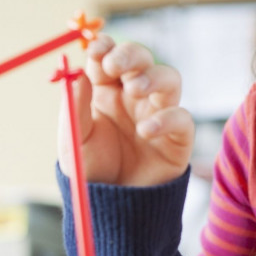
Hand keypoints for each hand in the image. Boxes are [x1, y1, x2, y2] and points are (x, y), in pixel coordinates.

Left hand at [58, 35, 192, 185]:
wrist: (112, 208)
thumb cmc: (91, 170)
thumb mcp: (74, 139)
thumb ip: (75, 106)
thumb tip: (78, 72)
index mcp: (107, 92)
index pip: (109, 57)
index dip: (106, 47)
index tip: (97, 48)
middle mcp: (135, 98)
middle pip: (142, 60)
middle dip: (130, 55)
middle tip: (116, 65)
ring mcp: (158, 113)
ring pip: (170, 78)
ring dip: (153, 77)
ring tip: (134, 89)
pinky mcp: (177, 137)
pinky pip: (181, 118)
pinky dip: (166, 119)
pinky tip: (145, 132)